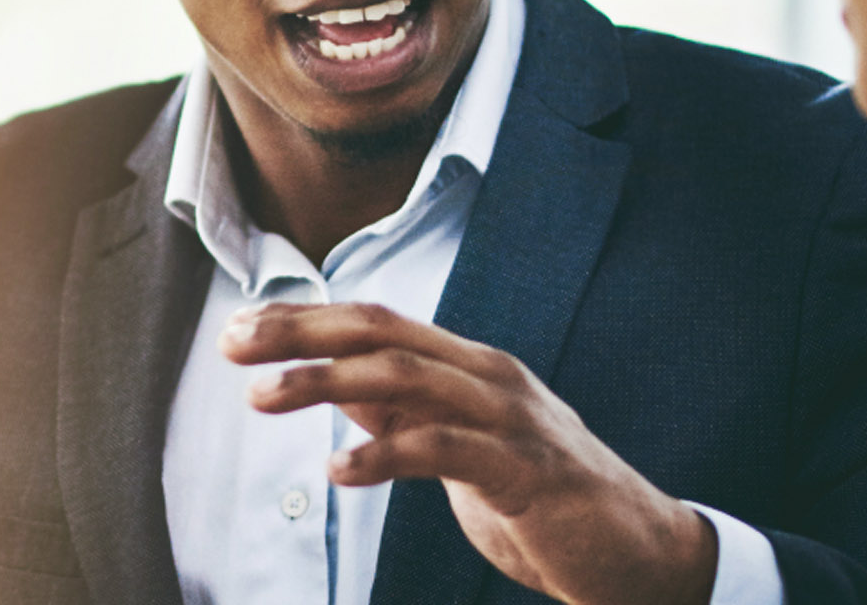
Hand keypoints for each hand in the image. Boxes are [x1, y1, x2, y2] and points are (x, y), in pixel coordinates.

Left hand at [219, 302, 717, 604]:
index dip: (309, 319)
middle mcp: (490, 377)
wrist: (634, 547)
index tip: (242, 327)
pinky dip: (388, 454)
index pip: (379, 322)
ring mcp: (510, 419)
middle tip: (233, 343)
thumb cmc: (540, 496)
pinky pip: (446, 450)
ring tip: (262, 397)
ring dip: (328, 382)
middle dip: (303, 333)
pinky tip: (340, 470)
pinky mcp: (525, 470)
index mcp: (472, 366)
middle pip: (385, 334)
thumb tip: (335, 386)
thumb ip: (407, 414)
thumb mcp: (462, 446)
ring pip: (409, 379)